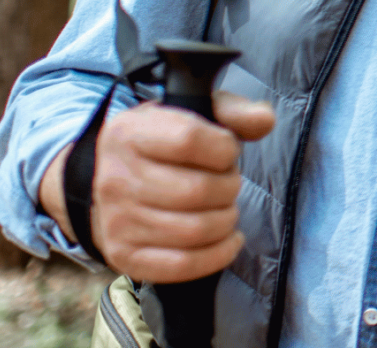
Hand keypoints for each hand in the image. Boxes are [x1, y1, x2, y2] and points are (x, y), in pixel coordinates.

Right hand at [68, 92, 274, 282]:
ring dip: (226, 220)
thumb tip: (264, 120)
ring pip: (194, 230)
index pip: (188, 139)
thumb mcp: (192, 113)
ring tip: (225, 208)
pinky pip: (182, 265)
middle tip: (228, 184)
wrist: (112, 181)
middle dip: (229, 187)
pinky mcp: (125, 256)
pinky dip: (217, 255)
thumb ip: (232, 111)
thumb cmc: (163, 145)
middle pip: (196, 191)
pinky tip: (228, 239)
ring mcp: (116, 221)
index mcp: (129, 134)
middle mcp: (115, 178)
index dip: (223, 148)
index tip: (227, 151)